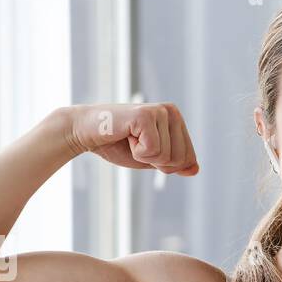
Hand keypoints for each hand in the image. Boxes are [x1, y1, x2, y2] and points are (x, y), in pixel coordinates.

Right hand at [64, 102, 199, 174]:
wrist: (86, 133)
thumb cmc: (118, 144)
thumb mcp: (152, 159)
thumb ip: (174, 163)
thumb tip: (195, 170)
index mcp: (177, 120)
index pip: (189, 158)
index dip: (166, 165)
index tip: (145, 149)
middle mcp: (172, 111)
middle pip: (180, 159)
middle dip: (157, 162)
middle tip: (136, 145)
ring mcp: (160, 111)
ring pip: (167, 157)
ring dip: (144, 156)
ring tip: (130, 139)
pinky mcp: (146, 115)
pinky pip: (153, 151)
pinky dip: (137, 153)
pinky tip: (126, 136)